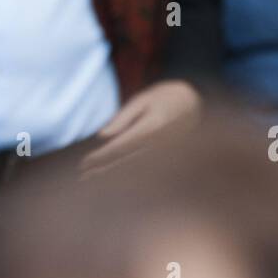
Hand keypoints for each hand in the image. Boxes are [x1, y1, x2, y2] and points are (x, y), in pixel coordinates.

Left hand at [79, 79, 202, 175]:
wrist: (195, 103)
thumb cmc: (164, 97)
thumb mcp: (142, 99)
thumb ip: (122, 118)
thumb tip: (102, 136)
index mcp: (151, 127)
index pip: (120, 147)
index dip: (100, 157)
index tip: (83, 163)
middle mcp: (159, 144)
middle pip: (125, 162)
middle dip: (102, 170)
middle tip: (81, 177)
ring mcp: (165, 154)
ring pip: (133, 169)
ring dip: (111, 176)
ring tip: (90, 180)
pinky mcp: (167, 158)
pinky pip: (143, 169)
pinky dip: (125, 175)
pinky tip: (110, 178)